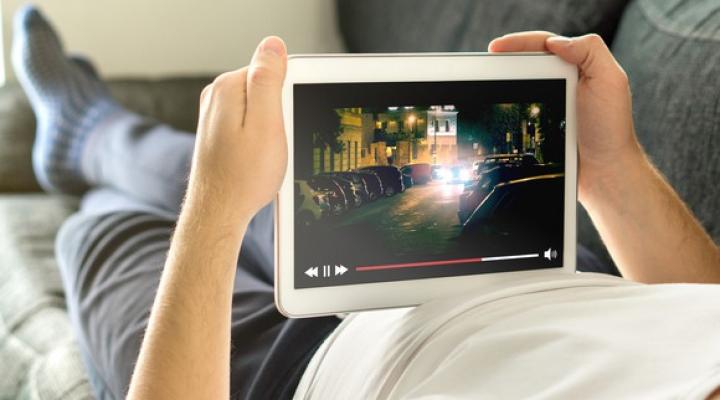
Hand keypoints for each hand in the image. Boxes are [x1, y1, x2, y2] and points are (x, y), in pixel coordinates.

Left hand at [185, 36, 287, 224]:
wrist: (219, 213)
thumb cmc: (244, 176)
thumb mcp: (266, 123)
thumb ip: (268, 80)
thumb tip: (273, 45)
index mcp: (228, 87)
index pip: (272, 71)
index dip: (288, 98)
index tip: (285, 123)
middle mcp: (216, 96)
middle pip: (265, 89)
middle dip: (279, 113)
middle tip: (275, 142)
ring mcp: (215, 115)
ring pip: (259, 109)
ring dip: (271, 129)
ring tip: (265, 154)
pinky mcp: (219, 133)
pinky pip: (251, 124)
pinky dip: (260, 139)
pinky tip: (257, 159)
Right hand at [489, 32, 641, 203]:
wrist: (604, 171)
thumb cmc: (610, 129)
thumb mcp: (610, 81)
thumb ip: (589, 51)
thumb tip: (554, 42)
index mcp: (577, 67)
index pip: (542, 45)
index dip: (518, 43)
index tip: (496, 48)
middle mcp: (561, 83)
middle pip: (525, 64)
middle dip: (503, 61)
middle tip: (485, 66)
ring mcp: (548, 104)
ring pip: (518, 88)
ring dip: (500, 86)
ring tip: (484, 86)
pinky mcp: (539, 126)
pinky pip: (516, 113)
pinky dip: (504, 112)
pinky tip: (494, 114)